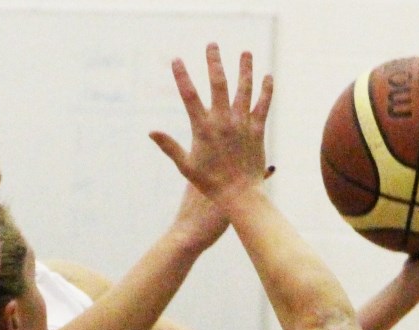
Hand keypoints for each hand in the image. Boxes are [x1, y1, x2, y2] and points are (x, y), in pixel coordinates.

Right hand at [149, 42, 272, 205]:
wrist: (239, 195)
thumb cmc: (210, 183)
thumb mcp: (185, 165)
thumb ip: (169, 146)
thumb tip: (151, 132)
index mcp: (202, 129)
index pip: (189, 96)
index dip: (181, 76)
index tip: (176, 60)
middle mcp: (222, 122)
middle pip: (218, 84)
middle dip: (214, 62)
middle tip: (212, 45)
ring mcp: (241, 125)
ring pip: (244, 90)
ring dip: (245, 69)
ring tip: (245, 52)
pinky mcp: (257, 131)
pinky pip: (263, 106)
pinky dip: (266, 90)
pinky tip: (268, 77)